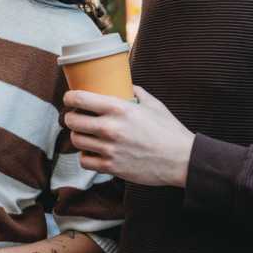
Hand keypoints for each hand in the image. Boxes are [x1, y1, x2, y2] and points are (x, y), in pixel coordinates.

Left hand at [63, 86, 194, 187]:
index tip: (70, 99)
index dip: (69, 97)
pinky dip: (86, 156)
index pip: (79, 99)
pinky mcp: (112, 167)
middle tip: (77, 118)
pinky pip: (84, 161)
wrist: (182, 160)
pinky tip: (93, 152)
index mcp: (118, 108)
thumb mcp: (154, 104)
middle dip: (71, 117)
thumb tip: (126, 85)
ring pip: (76, 140)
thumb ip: (136, 92)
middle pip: (72, 120)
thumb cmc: (169, 131)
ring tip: (85, 134)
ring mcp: (109, 149)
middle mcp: (110, 128)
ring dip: (78, 136)